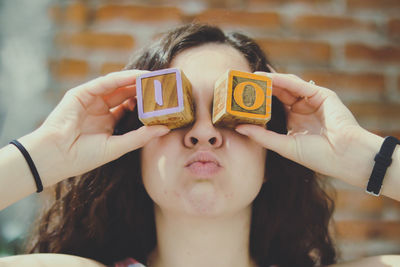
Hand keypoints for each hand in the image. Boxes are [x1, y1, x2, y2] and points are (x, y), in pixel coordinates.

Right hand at [26, 70, 169, 186]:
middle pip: (127, 94)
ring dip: (136, 80)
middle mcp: (102, 108)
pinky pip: (106, 82)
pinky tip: (137, 76)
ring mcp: (92, 99)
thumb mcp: (118, 146)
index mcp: (109, 121)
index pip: (132, 107)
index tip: (165, 100)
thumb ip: (141, 137)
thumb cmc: (84, 156)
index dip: (148, 103)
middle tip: (163, 84)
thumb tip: (165, 129)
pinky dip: (122, 78)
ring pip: (118, 85)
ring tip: (155, 78)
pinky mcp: (82, 92)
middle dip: (144, 89)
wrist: (56, 156)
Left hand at [235, 72, 377, 185]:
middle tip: (242, 81)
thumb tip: (238, 128)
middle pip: (277, 93)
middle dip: (260, 87)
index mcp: (293, 121)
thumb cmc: (318, 156)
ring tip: (251, 77)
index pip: (272, 105)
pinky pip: (299, 85)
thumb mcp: (284, 145)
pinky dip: (284, 80)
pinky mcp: (322, 95)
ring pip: (287, 86)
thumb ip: (262, 136)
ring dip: (269, 80)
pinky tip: (269, 78)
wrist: (345, 157)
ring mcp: (312, 101)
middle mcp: (301, 109)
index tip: (239, 97)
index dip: (256, 101)